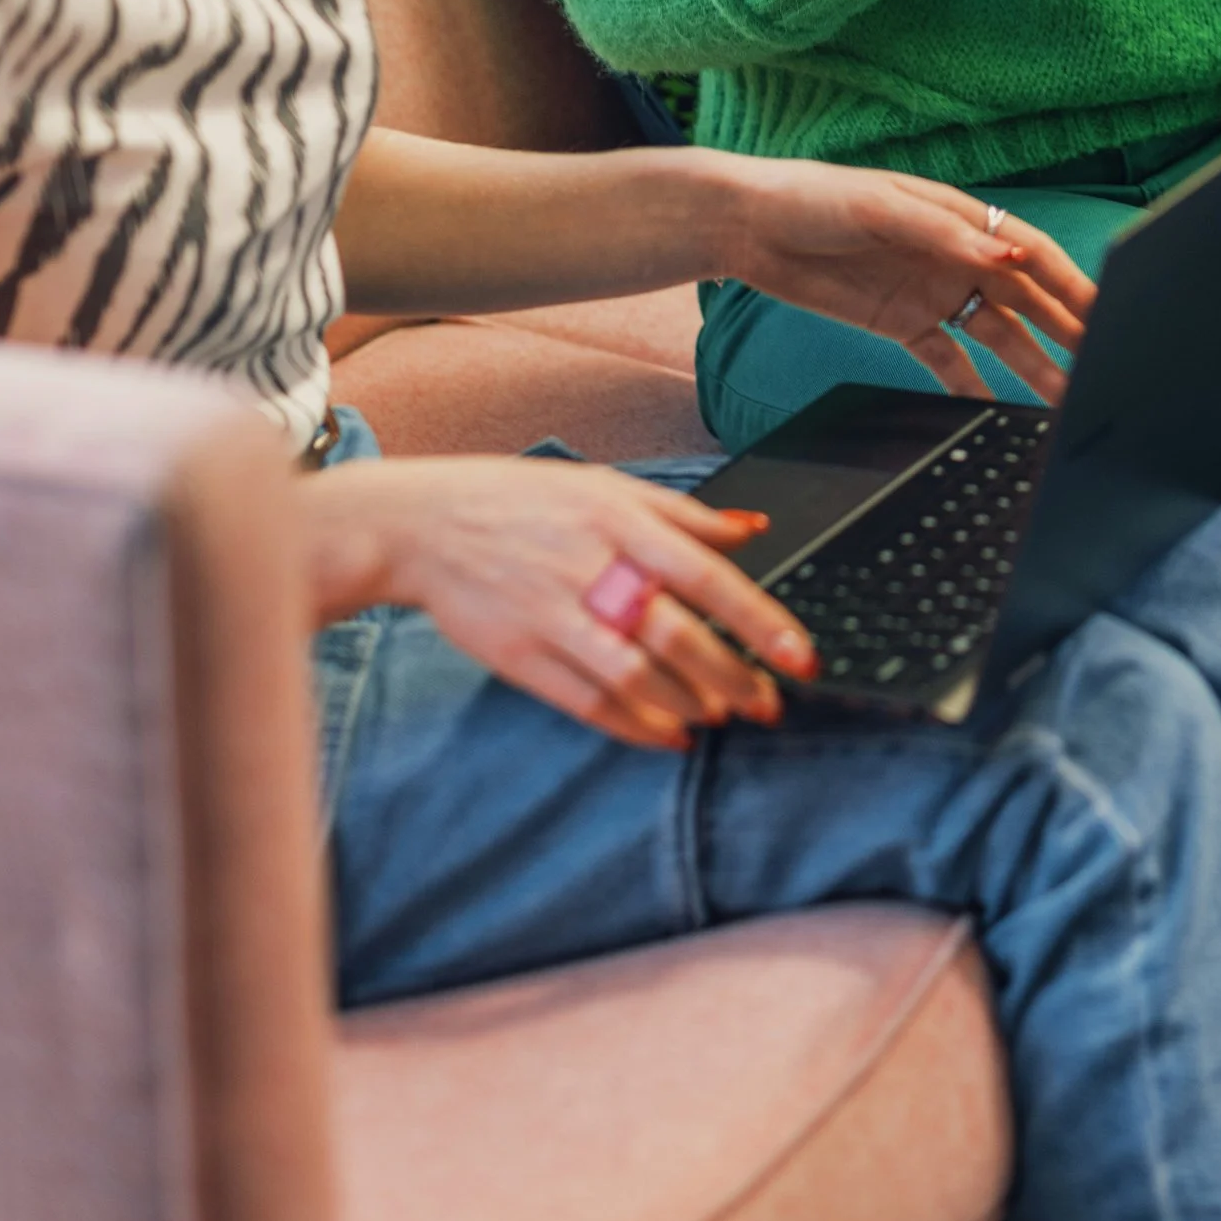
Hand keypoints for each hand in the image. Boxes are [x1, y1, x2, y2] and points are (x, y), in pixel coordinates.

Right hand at [304, 457, 819, 751]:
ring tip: (723, 717)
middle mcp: (588, 569)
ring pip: (635, 676)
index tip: (799, 654)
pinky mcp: (522, 657)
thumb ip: (681, 513)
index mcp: (617, 521)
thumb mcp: (603, 486)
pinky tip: (668, 734)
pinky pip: (589, 702)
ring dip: (689, 704)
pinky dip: (636, 726)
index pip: (705, 575)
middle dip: (733, 677)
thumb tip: (751, 531)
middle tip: (769, 702)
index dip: (758, 619)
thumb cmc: (521, 500)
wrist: (421, 526)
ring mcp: (552, 617)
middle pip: (676, 635)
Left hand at [702, 154, 1091, 400]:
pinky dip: (975, 387)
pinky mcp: (904, 325)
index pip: (1034, 254)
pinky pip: (951, 362)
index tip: (1107, 315)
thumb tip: (1011, 256)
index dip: (1074, 285)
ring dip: (1032, 366)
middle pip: (1027, 299)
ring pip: (999, 335)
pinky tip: (997, 415)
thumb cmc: (815, 198)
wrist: (748, 228)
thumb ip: (949, 234)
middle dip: (1067, 331)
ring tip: (1063, 400)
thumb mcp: (883, 210)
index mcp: (962, 218)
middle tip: (1104, 365)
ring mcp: (933, 293)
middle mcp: (957, 256)